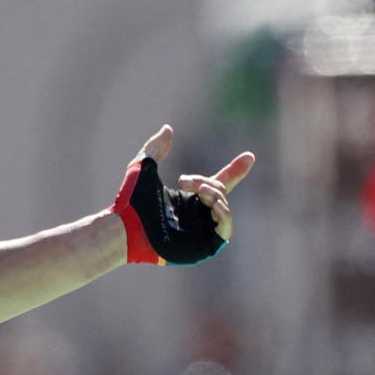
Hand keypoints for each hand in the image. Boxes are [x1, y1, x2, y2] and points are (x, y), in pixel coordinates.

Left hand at [114, 126, 255, 264]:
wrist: (126, 226)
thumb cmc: (131, 202)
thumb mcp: (144, 168)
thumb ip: (156, 148)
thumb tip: (168, 128)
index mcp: (188, 199)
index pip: (218, 183)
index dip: (234, 170)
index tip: (249, 157)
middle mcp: (196, 215)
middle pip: (219, 191)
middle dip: (208, 182)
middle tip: (185, 182)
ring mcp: (200, 231)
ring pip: (224, 208)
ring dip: (215, 195)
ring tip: (198, 192)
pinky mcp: (202, 246)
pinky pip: (225, 229)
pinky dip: (224, 214)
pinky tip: (213, 205)